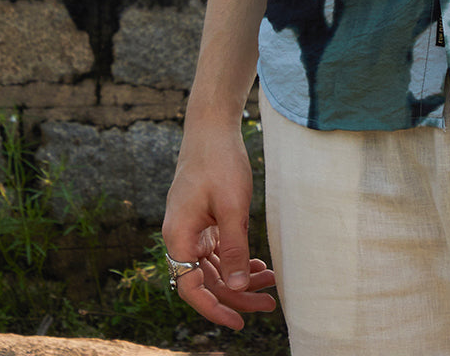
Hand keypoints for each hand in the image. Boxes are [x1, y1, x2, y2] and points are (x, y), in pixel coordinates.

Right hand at [162, 124, 276, 329]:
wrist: (212, 127)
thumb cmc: (220, 162)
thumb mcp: (232, 207)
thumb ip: (234, 248)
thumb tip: (236, 289)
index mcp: (178, 237)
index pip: (192, 288)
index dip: (215, 309)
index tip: (239, 322)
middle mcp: (180, 237)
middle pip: (206, 280)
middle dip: (237, 294)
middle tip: (270, 302)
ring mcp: (191, 229)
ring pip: (214, 267)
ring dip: (240, 277)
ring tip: (270, 281)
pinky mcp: (202, 220)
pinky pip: (217, 251)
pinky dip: (236, 259)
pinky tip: (258, 264)